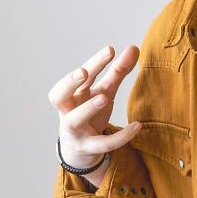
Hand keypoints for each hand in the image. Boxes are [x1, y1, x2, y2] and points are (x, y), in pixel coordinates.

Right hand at [48, 44, 142, 171]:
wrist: (79, 149)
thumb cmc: (90, 113)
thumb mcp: (105, 91)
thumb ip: (118, 72)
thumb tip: (134, 47)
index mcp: (72, 94)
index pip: (81, 76)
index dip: (94, 63)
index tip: (110, 50)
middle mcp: (68, 111)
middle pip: (59, 96)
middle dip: (69, 83)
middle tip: (83, 72)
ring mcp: (75, 130)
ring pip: (74, 120)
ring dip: (87, 108)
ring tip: (104, 98)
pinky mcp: (88, 148)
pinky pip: (102, 144)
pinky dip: (119, 137)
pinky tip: (137, 126)